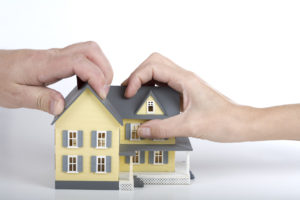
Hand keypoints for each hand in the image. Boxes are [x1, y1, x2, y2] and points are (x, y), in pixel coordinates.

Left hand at [0, 41, 112, 114]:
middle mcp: (54, 56)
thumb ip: (41, 100)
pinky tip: (86, 84)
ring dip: (100, 67)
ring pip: (89, 51)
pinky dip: (91, 69)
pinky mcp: (58, 59)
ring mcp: (57, 56)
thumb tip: (61, 106)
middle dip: (104, 69)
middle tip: (103, 89)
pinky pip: (82, 57)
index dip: (96, 77)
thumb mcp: (16, 95)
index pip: (80, 62)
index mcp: (45, 64)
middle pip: (90, 50)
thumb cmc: (0, 78)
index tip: (101, 93)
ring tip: (98, 87)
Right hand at [123, 53, 299, 141]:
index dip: (136, 77)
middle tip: (129, 90)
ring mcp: (185, 84)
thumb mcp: (190, 126)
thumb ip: (163, 128)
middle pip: (154, 62)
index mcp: (185, 80)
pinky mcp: (186, 92)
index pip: (153, 67)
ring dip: (144, 80)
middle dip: (137, 74)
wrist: (241, 124)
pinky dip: (153, 89)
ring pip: (158, 71)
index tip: (130, 93)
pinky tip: (150, 103)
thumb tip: (143, 130)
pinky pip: (164, 83)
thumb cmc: (225, 120)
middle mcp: (184, 78)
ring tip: (136, 95)